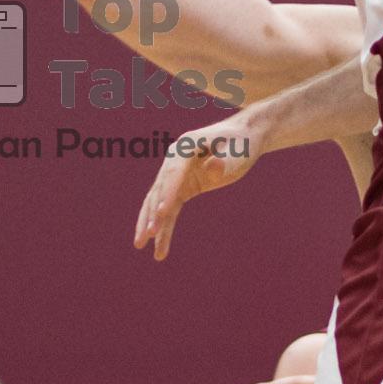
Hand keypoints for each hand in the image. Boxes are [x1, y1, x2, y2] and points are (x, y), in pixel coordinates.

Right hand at [135, 115, 257, 258]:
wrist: (242, 138)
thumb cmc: (240, 144)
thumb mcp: (237, 152)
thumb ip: (225, 160)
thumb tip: (213, 167)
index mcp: (186, 146)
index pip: (174, 172)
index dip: (168, 192)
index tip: (163, 213)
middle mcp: (175, 159)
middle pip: (160, 189)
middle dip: (153, 213)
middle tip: (148, 234)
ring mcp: (175, 174)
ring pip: (158, 201)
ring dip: (150, 223)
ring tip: (140, 245)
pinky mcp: (181, 187)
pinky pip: (169, 208)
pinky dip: (163, 225)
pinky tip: (158, 246)